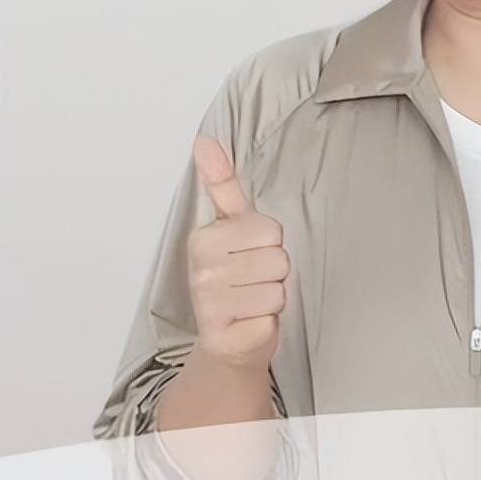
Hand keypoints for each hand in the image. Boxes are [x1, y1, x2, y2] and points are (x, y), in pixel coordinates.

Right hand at [186, 135, 290, 371]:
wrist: (227, 339)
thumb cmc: (235, 278)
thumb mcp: (231, 226)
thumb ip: (222, 183)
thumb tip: (206, 140)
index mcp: (203, 239)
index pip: (270, 229)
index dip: (269, 244)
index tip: (249, 254)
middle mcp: (201, 272)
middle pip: (278, 258)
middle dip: (274, 272)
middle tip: (253, 281)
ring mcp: (209, 306)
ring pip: (279, 288)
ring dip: (273, 297)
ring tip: (252, 300)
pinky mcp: (224, 336)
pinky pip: (272, 317)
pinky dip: (268, 322)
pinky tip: (249, 322)